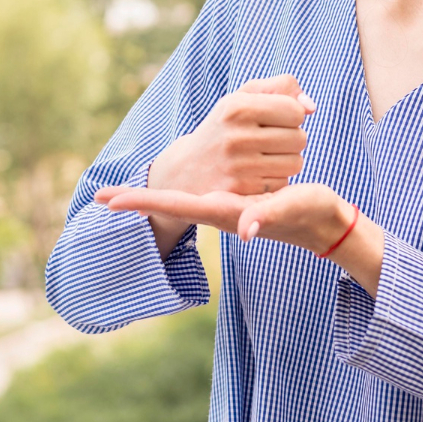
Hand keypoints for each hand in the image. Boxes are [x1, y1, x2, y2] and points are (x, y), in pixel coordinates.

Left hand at [95, 182, 384, 293]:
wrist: (323, 222)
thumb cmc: (309, 213)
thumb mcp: (291, 208)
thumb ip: (270, 216)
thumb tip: (246, 229)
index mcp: (224, 212)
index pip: (174, 206)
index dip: (143, 202)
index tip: (109, 200)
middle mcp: (218, 211)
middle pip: (168, 205)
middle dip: (135, 201)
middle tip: (99, 196)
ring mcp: (223, 208)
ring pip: (178, 203)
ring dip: (150, 199)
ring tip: (119, 196)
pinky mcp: (233, 202)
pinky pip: (194, 200)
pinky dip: (172, 197)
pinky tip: (162, 191)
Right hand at [138, 74, 314, 256]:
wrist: (187, 170)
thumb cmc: (225, 128)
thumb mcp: (242, 99)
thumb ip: (281, 89)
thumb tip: (311, 107)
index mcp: (237, 107)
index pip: (295, 111)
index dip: (291, 116)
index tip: (274, 120)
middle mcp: (236, 136)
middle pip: (300, 138)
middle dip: (291, 139)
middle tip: (268, 141)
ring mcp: (239, 167)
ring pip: (296, 163)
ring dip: (287, 160)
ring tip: (263, 157)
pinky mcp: (243, 192)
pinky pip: (283, 184)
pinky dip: (276, 179)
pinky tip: (257, 175)